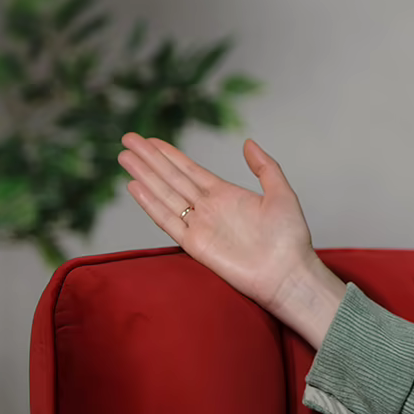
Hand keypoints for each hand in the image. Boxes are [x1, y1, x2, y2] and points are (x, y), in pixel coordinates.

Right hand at [117, 133, 319, 318]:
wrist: (287, 274)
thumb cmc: (290, 238)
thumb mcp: (281, 194)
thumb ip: (265, 167)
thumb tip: (248, 142)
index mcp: (225, 194)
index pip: (189, 170)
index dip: (168, 154)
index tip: (149, 140)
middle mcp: (208, 208)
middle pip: (171, 178)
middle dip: (149, 159)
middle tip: (127, 139)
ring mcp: (199, 225)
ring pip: (164, 195)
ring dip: (144, 176)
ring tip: (124, 157)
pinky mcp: (195, 245)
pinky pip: (168, 221)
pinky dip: (150, 204)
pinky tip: (135, 187)